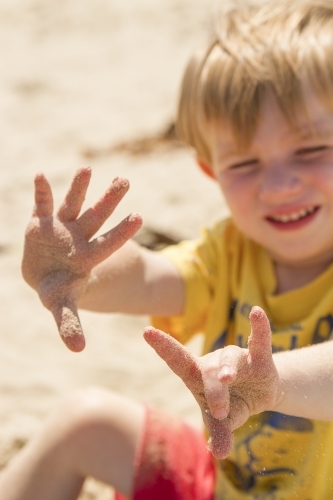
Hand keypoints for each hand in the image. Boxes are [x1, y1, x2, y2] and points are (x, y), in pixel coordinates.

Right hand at [22, 166, 141, 351]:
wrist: (48, 275)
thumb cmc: (60, 291)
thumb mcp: (63, 307)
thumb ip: (69, 324)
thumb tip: (78, 350)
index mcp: (88, 257)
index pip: (109, 242)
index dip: (122, 232)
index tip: (139, 217)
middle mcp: (79, 237)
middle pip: (96, 216)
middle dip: (109, 200)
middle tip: (125, 181)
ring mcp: (61, 227)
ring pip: (73, 204)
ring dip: (79, 188)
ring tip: (88, 169)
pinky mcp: (42, 221)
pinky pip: (42, 204)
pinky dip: (42, 192)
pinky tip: (40, 176)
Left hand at [143, 306, 279, 458]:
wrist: (260, 395)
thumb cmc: (231, 405)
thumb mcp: (223, 422)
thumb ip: (219, 433)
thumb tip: (218, 453)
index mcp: (198, 375)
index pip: (177, 360)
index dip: (163, 347)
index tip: (147, 332)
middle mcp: (214, 362)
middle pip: (208, 371)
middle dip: (213, 391)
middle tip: (219, 411)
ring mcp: (236, 357)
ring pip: (229, 359)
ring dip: (227, 370)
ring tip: (228, 379)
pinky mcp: (260, 358)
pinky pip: (260, 340)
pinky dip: (260, 328)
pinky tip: (257, 313)